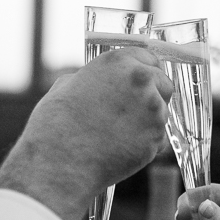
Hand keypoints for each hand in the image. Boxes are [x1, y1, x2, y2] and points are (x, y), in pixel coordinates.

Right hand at [0, 48, 172, 219]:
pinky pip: (159, 138)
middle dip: (153, 95)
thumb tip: (100, 82)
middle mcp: (140, 79)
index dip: (143, 72)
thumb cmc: (56, 125)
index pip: (147, 57)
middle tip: (134, 111)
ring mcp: (152, 109)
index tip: (140, 83)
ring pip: (162, 112)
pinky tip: (123, 148)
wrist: (61, 162)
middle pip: (163, 83)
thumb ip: (93, 79)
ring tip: (119, 134)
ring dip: (148, 121)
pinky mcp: (157, 137)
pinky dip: (146, 144)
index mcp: (117, 62)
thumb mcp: (67, 87)